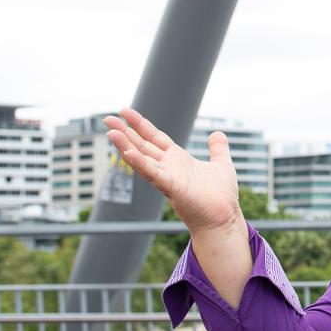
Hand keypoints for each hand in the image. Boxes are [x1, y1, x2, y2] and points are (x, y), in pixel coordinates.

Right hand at [103, 108, 242, 233]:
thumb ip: (217, 149)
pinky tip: (127, 152)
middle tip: (107, 118)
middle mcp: (169, 167)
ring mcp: (168, 178)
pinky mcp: (172, 188)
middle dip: (125, 132)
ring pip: (142, 159)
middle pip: (142, 146)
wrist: (224, 218)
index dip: (140, 124)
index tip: (124, 111)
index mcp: (178, 159)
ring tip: (111, 132)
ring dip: (125, 146)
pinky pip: (153, 173)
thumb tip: (217, 134)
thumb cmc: (221, 196)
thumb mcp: (221, 164)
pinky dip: (140, 163)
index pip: (154, 137)